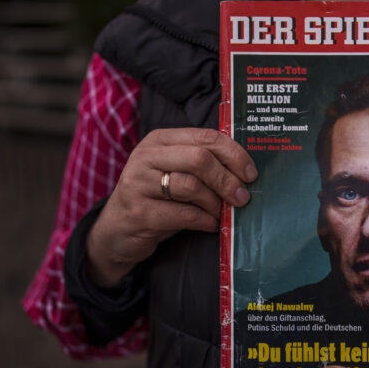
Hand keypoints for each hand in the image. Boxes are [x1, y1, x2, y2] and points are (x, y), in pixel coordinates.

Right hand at [86, 128, 256, 286]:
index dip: (234, 155)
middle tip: (242, 197)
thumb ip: (203, 166)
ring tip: (222, 213)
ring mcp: (138, 184)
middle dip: (227, 180)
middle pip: (199, 159)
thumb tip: (246, 173)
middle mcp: (146, 156)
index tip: (251, 174)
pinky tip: (210, 224)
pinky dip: (205, 221)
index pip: (206, 137)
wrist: (117, 230)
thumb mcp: (175, 173)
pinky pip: (183, 214)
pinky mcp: (139, 212)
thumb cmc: (157, 199)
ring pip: (191, 187)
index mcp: (160, 140)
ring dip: (215, 203)